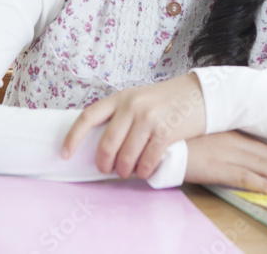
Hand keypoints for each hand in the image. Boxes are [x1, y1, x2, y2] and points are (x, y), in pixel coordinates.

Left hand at [62, 74, 205, 179]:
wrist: (201, 94)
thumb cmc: (168, 100)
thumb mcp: (140, 98)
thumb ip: (121, 114)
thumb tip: (101, 142)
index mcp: (121, 97)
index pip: (89, 116)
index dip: (73, 137)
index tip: (65, 153)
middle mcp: (132, 106)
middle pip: (107, 143)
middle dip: (105, 162)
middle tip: (108, 169)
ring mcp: (149, 118)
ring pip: (126, 155)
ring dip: (125, 170)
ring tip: (128, 171)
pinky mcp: (166, 131)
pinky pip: (147, 159)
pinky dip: (144, 170)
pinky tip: (145, 170)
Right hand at [185, 131, 266, 193]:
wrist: (156, 138)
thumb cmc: (177, 137)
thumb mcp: (204, 135)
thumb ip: (221, 142)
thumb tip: (236, 152)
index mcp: (232, 133)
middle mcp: (234, 141)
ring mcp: (227, 153)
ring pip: (265, 167)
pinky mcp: (217, 167)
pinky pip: (245, 178)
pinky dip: (264, 185)